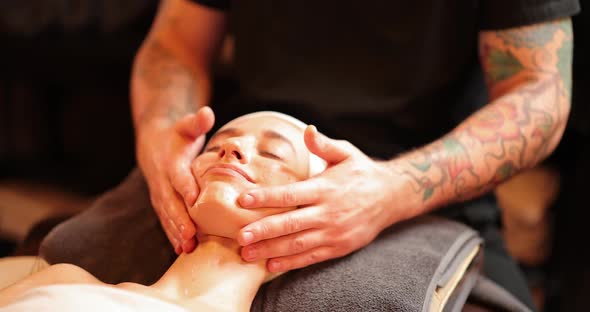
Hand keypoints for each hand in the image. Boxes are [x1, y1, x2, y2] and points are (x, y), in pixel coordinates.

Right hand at [136, 106, 214, 253]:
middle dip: (180, 220)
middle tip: (191, 235)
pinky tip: (182, 249)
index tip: (194, 200)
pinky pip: (166, 221)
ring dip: (175, 232)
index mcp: (171, 163)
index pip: (178, 176)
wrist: (153, 144)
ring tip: (187, 247)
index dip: (185, 187)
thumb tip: (207, 112)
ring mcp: (160, 195)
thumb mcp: (186, 126)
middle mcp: (163, 181)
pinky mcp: (161, 204)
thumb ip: (197, 121)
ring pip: (167, 215)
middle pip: (171, 202)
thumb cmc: (177, 136)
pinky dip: (172, 235)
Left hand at [236, 126, 407, 271]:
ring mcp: (334, 232)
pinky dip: (291, 262)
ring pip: (297, 244)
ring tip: (247, 254)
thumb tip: (308, 130)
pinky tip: (271, 264)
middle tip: (239, 236)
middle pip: (290, 224)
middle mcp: (328, 212)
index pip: (290, 194)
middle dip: (263, 230)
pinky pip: (311, 257)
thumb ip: (324, 144)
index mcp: (326, 188)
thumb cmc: (362, 172)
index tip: (243, 200)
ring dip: (271, 250)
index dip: (266, 197)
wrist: (392, 197)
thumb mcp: (346, 153)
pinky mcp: (338, 247)